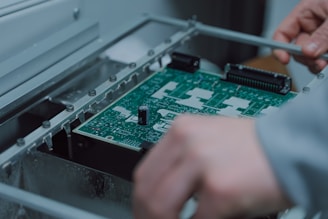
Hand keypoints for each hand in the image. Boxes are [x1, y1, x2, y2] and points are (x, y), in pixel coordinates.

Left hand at [133, 115, 290, 218]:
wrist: (287, 147)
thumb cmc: (251, 147)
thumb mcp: (206, 143)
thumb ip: (181, 163)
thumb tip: (164, 192)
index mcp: (180, 131)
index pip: (144, 173)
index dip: (141, 200)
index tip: (145, 213)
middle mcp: (186, 142)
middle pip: (147, 190)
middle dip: (146, 216)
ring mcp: (201, 163)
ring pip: (161, 206)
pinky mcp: (220, 188)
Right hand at [273, 0, 327, 72]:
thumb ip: (322, 34)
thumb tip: (307, 51)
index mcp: (306, 12)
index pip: (282, 33)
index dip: (279, 47)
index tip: (284, 59)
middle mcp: (312, 24)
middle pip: (297, 48)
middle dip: (305, 57)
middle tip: (316, 61)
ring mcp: (322, 36)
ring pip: (310, 56)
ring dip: (316, 62)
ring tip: (325, 61)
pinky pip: (322, 58)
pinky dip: (324, 62)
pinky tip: (327, 61)